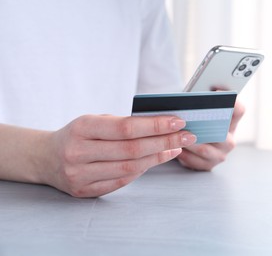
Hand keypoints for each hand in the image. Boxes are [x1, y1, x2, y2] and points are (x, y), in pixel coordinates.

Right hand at [41, 115, 196, 196]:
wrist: (46, 158)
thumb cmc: (77, 134)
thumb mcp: (94, 120)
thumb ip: (123, 124)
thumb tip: (162, 126)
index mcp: (82, 128)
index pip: (126, 128)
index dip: (155, 125)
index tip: (178, 121)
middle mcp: (79, 153)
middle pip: (132, 149)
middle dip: (164, 142)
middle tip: (186, 136)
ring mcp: (80, 175)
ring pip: (130, 168)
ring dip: (158, 158)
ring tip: (175, 148)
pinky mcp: (85, 191)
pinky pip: (122, 181)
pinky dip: (142, 170)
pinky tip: (156, 160)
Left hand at [177, 99, 244, 170]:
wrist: (192, 143)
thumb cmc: (196, 123)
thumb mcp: (200, 111)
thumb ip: (200, 103)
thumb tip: (191, 96)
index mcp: (231, 122)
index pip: (239, 110)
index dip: (231, 102)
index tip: (216, 93)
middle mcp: (229, 139)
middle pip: (221, 133)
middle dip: (203, 127)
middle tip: (189, 120)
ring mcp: (220, 154)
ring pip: (205, 149)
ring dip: (189, 142)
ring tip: (176, 135)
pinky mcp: (208, 165)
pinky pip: (195, 161)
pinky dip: (183, 154)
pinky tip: (175, 148)